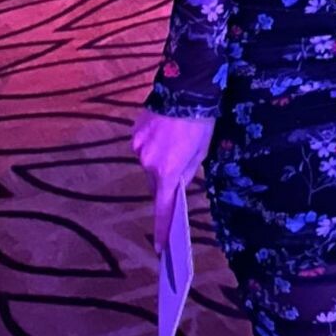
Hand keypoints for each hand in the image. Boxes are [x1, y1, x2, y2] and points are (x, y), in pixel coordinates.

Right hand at [131, 110, 213, 253]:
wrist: (185, 88)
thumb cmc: (200, 122)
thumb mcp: (201, 151)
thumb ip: (187, 171)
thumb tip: (177, 183)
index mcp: (168, 171)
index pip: (163, 207)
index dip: (162, 228)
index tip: (160, 247)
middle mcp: (148, 162)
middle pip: (154, 182)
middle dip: (164, 180)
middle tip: (178, 164)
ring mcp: (138, 146)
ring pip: (147, 162)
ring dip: (158, 157)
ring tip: (173, 138)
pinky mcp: (134, 132)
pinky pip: (143, 145)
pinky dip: (152, 143)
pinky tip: (164, 129)